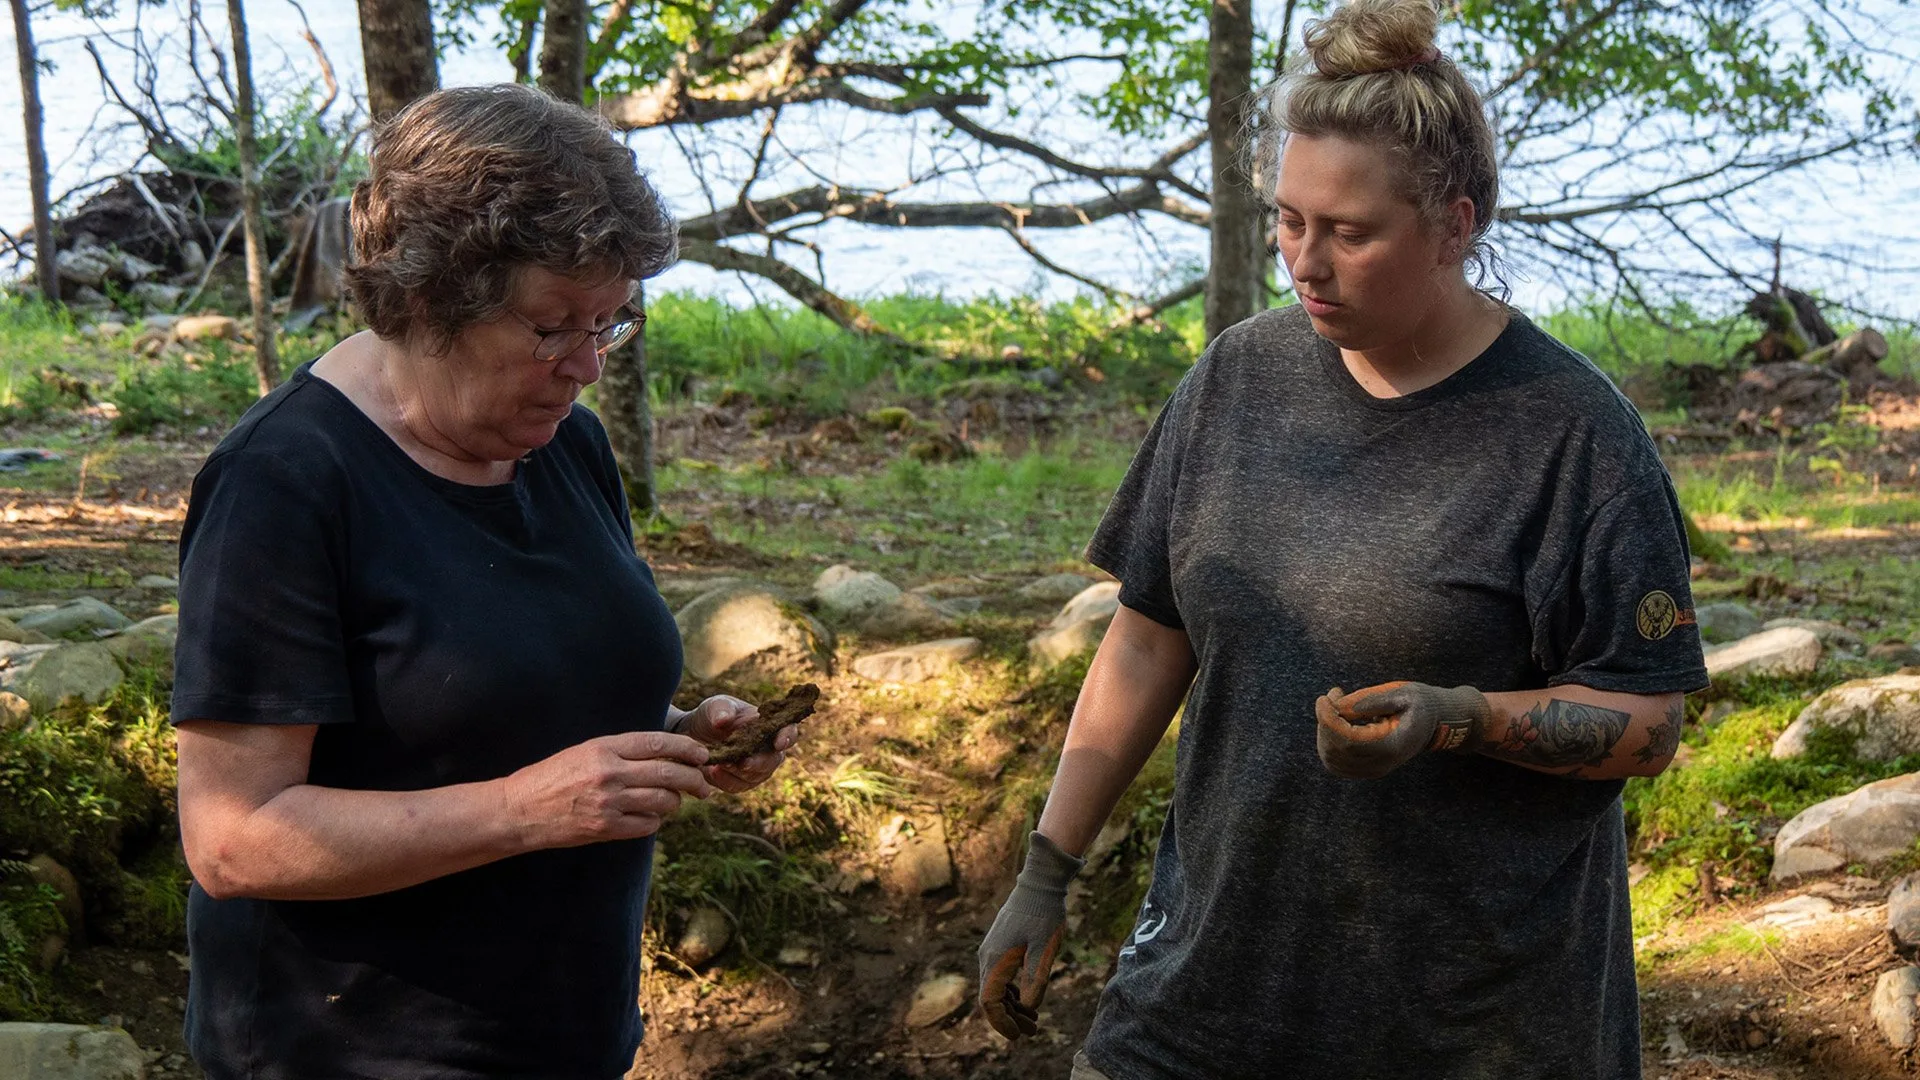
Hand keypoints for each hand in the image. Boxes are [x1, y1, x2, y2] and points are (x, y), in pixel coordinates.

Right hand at [502, 730, 713, 847]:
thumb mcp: (584, 751)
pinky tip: (649, 817)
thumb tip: (665, 753)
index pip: (658, 742)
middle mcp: (608, 772)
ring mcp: (608, 802)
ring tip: (673, 801)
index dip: (687, 748)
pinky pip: (647, 825)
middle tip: (704, 785)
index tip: (702, 755)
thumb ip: (621, 751)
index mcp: (604, 747)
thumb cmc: (552, 777)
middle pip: (668, 773)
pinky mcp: (605, 828)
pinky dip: (654, 821)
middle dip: (694, 779)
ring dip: (674, 802)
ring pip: (663, 800)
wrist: (519, 811)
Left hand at [674, 695, 799, 793]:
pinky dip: (726, 781)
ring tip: (719, 765)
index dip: (788, 737)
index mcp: (768, 725)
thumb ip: (720, 710)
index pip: (788, 730)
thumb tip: (723, 720)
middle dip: (759, 762)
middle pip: (774, 760)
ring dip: (739, 773)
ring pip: (757, 776)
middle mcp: (768, 748)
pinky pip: (739, 786)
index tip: (779, 743)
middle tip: (743, 763)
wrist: (694, 735)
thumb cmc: (713, 715)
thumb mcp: (714, 706)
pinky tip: (712, 772)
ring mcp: (756, 767)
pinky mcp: (741, 781)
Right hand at [978, 832, 1083, 1038]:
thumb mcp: (1044, 950)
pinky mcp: (999, 944)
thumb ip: (1035, 980)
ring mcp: (991, 950)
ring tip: (1033, 1017)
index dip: (1002, 1023)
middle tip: (1033, 1030)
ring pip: (995, 988)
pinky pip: (999, 976)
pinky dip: (1011, 991)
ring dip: (1011, 1005)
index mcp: (995, 961)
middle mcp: (987, 957)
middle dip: (1009, 1018)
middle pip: (990, 998)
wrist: (1039, 883)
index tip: (1018, 1037)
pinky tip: (1027, 997)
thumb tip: (1028, 1007)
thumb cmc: (1044, 915)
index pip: (990, 1003)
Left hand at [1314, 681, 1490, 779]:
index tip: (1324, 698)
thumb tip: (1338, 706)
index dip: (1328, 720)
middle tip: (1333, 695)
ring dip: (1324, 731)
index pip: (1347, 741)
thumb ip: (1372, 701)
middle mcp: (1381, 764)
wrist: (1439, 724)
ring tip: (1337, 704)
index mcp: (1392, 746)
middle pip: (1335, 751)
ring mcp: (1373, 770)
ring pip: (1331, 759)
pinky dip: (1327, 740)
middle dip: (1324, 721)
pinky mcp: (1366, 769)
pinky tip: (1338, 720)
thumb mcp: (1403, 694)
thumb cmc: (1422, 704)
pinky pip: (1335, 762)